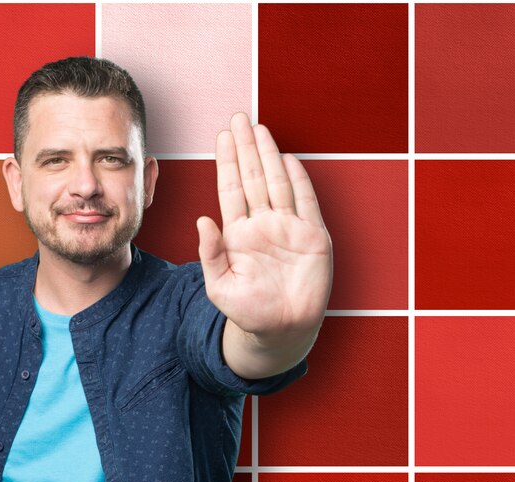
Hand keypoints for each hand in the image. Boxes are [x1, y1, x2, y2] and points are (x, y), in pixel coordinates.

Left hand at [197, 112, 332, 339]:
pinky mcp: (313, 237)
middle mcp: (263, 225)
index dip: (227, 162)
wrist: (282, 330)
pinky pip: (306, 203)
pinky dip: (299, 181)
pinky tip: (289, 160)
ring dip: (269, 156)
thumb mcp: (220, 287)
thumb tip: (202, 219)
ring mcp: (289, 229)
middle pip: (253, 178)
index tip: (223, 135)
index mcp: (238, 235)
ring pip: (278, 183)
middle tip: (239, 118)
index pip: (230, 190)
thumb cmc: (249, 312)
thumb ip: (210, 254)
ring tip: (260, 129)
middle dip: (246, 148)